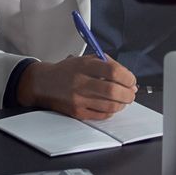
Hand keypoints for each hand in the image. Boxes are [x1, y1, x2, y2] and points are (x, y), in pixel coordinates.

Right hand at [17, 56, 137, 119]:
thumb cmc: (68, 71)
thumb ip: (109, 65)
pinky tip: (110, 105)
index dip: (128, 77)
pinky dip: (111, 111)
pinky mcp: (77, 112)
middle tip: (131, 93)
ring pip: (110, 105)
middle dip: (128, 94)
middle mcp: (80, 82)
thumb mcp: (86, 60)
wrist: (44, 83)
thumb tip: (130, 81)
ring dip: (122, 104)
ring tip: (122, 99)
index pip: (114, 71)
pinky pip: (102, 115)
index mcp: (84, 65)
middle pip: (113, 91)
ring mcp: (78, 99)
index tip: (131, 80)